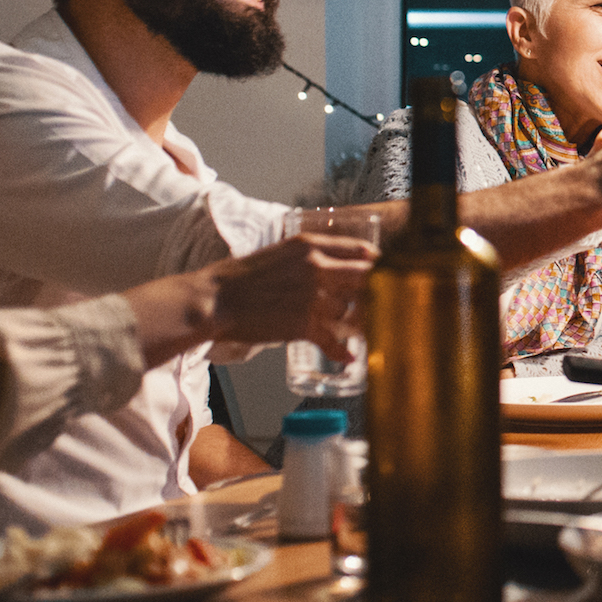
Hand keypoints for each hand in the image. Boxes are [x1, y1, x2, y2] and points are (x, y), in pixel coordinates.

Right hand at [207, 232, 376, 356]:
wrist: (214, 300)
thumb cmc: (240, 278)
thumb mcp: (281, 253)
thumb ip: (311, 256)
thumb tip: (334, 267)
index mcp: (310, 246)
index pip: (362, 250)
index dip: (380, 263)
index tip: (387, 273)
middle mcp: (316, 267)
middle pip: (367, 278)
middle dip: (379, 292)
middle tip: (383, 303)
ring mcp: (312, 296)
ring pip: (352, 310)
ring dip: (356, 323)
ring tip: (360, 331)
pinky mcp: (302, 324)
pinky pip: (333, 340)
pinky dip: (342, 351)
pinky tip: (348, 356)